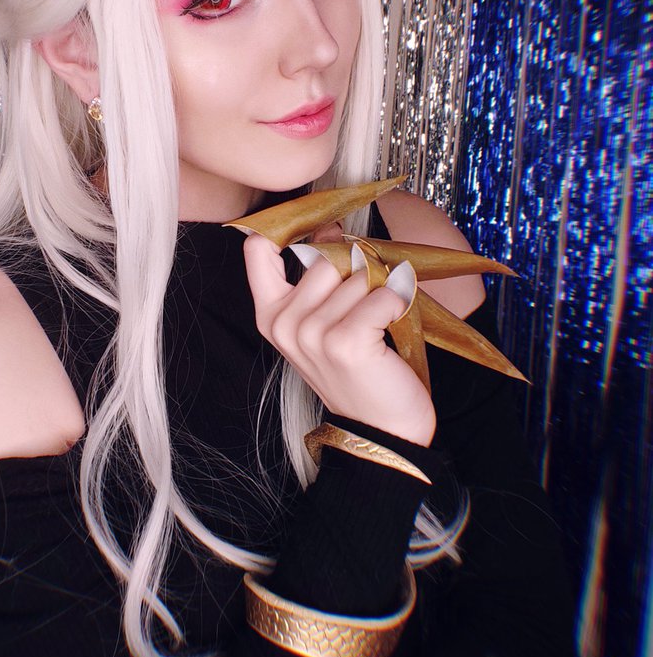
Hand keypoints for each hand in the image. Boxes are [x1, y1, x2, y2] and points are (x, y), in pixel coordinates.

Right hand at [243, 235, 436, 445]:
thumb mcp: (320, 325)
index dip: (289, 229)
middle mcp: (284, 324)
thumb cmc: (355, 370)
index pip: (259, 249)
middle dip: (353, 272)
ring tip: (379, 323)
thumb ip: (315, 280)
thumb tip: (329, 230)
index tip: (318, 232)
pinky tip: (393, 324)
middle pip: (323, 259)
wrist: (380, 428)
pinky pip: (380, 295)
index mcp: (270, 315)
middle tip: (366, 303)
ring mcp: (312, 335)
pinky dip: (397, 303)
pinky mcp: (346, 343)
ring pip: (356, 277)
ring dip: (378, 292)